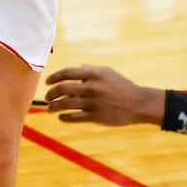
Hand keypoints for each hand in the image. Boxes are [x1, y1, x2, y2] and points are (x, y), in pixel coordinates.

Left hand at [44, 65, 165, 127]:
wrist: (138, 103)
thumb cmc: (122, 86)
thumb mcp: (107, 72)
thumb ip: (91, 70)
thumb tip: (78, 68)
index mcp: (93, 74)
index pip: (67, 73)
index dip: (54, 77)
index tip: (47, 82)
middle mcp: (91, 87)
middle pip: (63, 89)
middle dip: (51, 93)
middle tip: (47, 97)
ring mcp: (93, 102)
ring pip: (66, 104)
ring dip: (54, 106)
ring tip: (49, 109)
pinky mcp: (97, 116)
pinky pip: (75, 117)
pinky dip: (65, 117)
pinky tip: (61, 117)